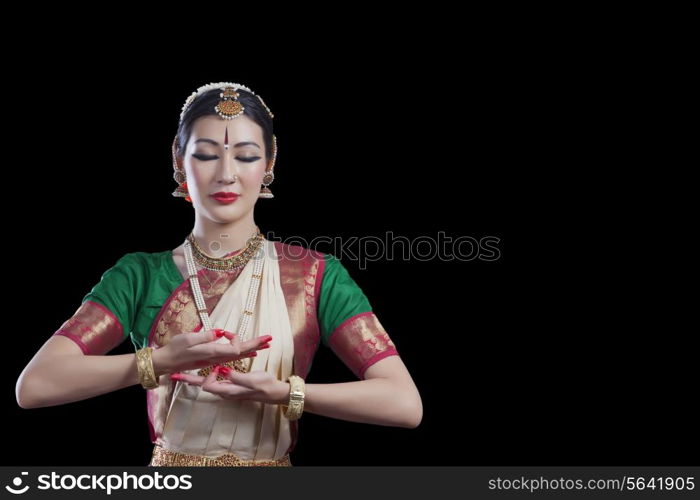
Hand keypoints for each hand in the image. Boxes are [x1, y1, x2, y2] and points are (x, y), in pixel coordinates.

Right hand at [151, 329, 272, 375]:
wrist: (167, 362)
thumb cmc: (175, 348)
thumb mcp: (188, 339)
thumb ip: (205, 336)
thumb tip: (220, 332)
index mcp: (212, 353)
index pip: (235, 350)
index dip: (237, 341)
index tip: (228, 332)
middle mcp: (217, 358)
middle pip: (241, 352)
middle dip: (256, 344)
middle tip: (270, 338)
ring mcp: (216, 359)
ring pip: (239, 355)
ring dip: (252, 347)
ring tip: (266, 343)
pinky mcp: (213, 359)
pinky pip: (233, 356)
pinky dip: (243, 351)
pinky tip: (251, 351)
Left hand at [171, 366, 289, 404]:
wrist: (274, 392)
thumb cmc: (264, 386)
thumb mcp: (252, 381)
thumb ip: (236, 377)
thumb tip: (222, 370)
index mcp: (228, 390)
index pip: (208, 385)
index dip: (208, 375)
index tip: (216, 366)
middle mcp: (224, 390)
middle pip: (202, 385)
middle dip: (189, 379)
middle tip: (174, 375)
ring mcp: (227, 388)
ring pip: (207, 382)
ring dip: (196, 377)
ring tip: (183, 373)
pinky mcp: (231, 384)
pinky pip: (216, 379)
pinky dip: (209, 374)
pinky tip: (208, 368)